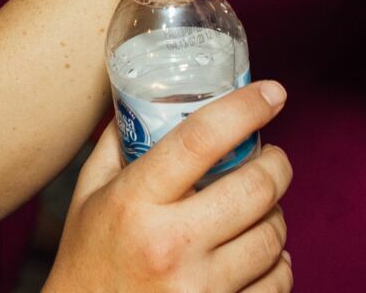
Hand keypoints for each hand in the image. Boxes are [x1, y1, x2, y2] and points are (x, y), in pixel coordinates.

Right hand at [45, 82, 292, 292]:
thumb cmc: (87, 260)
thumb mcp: (88, 197)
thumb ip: (117, 147)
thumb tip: (145, 99)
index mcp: (134, 201)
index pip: (199, 139)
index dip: (244, 108)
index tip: (273, 93)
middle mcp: (169, 243)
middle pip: (254, 188)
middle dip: (276, 166)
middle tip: (272, 159)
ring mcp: (198, 287)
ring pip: (273, 237)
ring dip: (276, 217)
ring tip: (261, 211)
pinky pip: (277, 283)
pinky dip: (277, 265)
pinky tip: (259, 257)